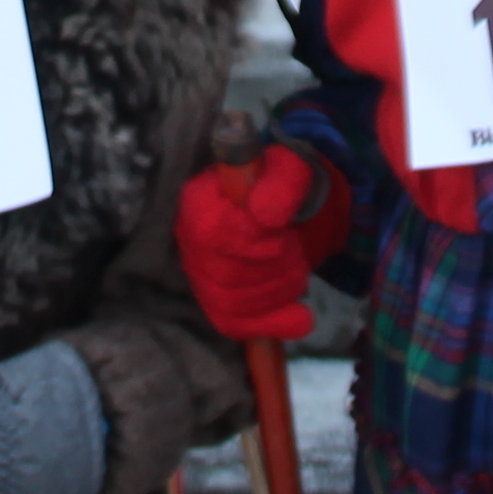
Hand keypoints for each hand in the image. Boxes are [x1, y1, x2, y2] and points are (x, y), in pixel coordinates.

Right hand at [175, 142, 346, 342]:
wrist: (282, 202)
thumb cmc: (279, 183)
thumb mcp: (288, 170)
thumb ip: (280, 183)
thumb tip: (265, 214)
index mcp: (199, 201)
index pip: (215, 234)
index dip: (254, 241)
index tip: (283, 228)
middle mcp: (190, 239)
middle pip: (226, 275)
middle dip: (274, 267)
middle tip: (295, 249)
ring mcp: (201, 273)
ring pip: (234, 302)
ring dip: (279, 290)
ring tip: (298, 271)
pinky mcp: (217, 300)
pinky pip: (235, 324)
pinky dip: (272, 324)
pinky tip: (302, 319)